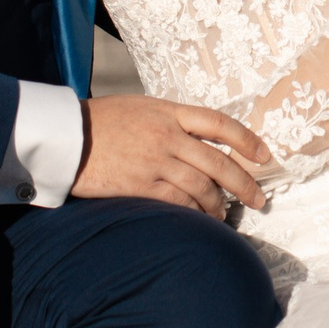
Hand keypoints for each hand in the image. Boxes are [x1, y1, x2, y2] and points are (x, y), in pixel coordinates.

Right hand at [74, 93, 269, 214]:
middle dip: (244, 182)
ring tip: (224, 215)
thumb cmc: (99, 121)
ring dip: (218, 204)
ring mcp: (155, 160)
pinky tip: (199, 220)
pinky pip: (178, 201)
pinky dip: (193, 212)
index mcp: (168, 111)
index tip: (264, 155)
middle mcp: (167, 135)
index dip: (246, 139)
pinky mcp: (140, 185)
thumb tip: (197, 139)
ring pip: (201, 185)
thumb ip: (169, 121)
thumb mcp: (140, 108)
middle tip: (258, 199)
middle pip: (218, 161)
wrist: (64, 136)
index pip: (219, 123)